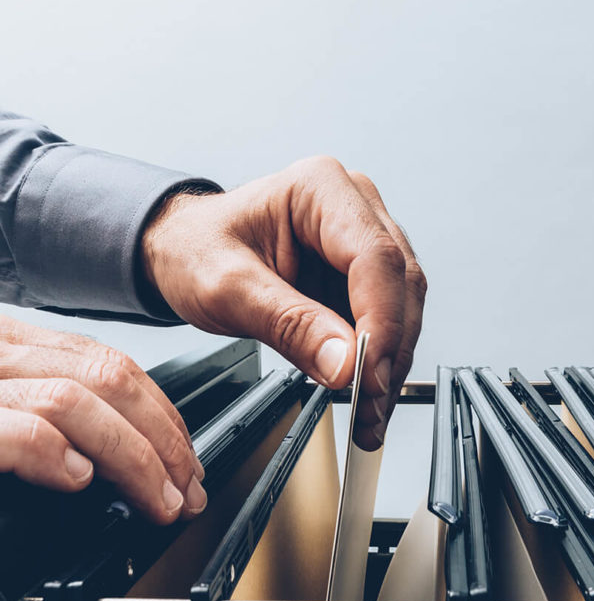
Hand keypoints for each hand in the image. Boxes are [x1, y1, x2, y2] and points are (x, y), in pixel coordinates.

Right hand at [0, 315, 205, 523]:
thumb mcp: (9, 411)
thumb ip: (60, 418)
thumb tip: (117, 462)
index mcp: (14, 349)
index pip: (108, 364)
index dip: (160, 413)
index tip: (184, 460)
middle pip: (106, 378)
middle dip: (162, 440)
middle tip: (184, 493)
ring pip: (74, 400)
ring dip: (132, 458)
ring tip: (155, 502)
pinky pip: (24, 431)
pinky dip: (57, 457)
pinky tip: (79, 480)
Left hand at [141, 157, 426, 448]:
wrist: (183, 250)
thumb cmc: (196, 249)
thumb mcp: (227, 288)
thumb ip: (288, 324)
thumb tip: (345, 364)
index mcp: (320, 189)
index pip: (375, 257)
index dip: (381, 321)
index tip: (368, 374)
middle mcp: (354, 206)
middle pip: (400, 283)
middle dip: (389, 352)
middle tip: (370, 406)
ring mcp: (364, 239)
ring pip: (403, 306)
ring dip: (390, 364)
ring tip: (368, 412)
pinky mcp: (363, 275)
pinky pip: (388, 319)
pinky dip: (379, 362)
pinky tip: (365, 393)